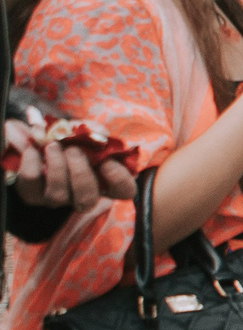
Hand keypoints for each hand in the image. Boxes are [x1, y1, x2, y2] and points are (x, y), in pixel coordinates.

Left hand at [6, 118, 135, 209]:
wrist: (40, 139)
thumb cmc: (72, 137)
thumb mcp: (85, 130)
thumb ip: (91, 130)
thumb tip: (94, 132)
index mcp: (106, 181)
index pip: (124, 190)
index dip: (118, 179)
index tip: (107, 160)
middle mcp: (82, 195)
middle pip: (87, 199)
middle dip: (80, 173)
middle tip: (74, 150)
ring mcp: (57, 198)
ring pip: (58, 195)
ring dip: (56, 167)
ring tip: (53, 145)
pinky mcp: (32, 194)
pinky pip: (32, 183)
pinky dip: (32, 162)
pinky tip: (33, 149)